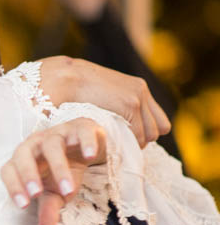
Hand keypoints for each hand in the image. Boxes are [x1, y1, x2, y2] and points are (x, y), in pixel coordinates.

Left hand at [1, 118, 106, 224]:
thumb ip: (48, 208)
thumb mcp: (55, 192)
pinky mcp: (80, 127)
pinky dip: (85, 143)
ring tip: (69, 190)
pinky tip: (89, 157)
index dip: (13, 186)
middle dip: (29, 174)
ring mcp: (57, 133)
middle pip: (23, 154)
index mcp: (22, 160)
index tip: (23, 205)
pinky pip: (81, 132)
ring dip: (59, 167)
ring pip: (52, 145)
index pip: (8, 170)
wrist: (86, 146)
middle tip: (37, 194)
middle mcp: (34, 144)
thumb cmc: (62, 169)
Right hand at [40, 56, 170, 147]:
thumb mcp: (101, 97)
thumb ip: (114, 107)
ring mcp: (138, 97)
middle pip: (158, 129)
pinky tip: (112, 142)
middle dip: (142, 139)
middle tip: (121, 144)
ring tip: (116, 145)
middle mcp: (142, 92)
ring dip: (135, 142)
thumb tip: (118, 125)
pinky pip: (139, 134)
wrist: (65, 79)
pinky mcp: (130, 103)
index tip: (126, 138)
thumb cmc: (74, 92)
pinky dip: (127, 143)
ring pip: (151, 134)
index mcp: (137, 88)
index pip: (157, 120)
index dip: (144, 132)